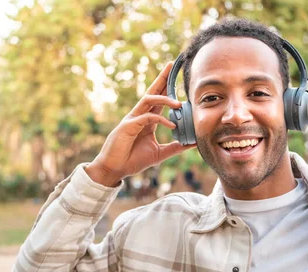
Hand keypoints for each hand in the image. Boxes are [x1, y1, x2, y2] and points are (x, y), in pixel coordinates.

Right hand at [86, 62, 195, 186]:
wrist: (115, 170)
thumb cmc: (134, 160)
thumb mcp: (160, 154)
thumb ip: (175, 147)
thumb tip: (193, 143)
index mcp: (147, 119)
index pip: (158, 99)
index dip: (166, 86)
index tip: (175, 75)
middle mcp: (139, 115)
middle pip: (151, 91)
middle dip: (161, 78)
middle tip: (170, 64)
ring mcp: (132, 119)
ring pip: (148, 100)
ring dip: (164, 98)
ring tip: (179, 103)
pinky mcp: (128, 126)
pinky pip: (146, 117)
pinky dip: (160, 119)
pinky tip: (172, 125)